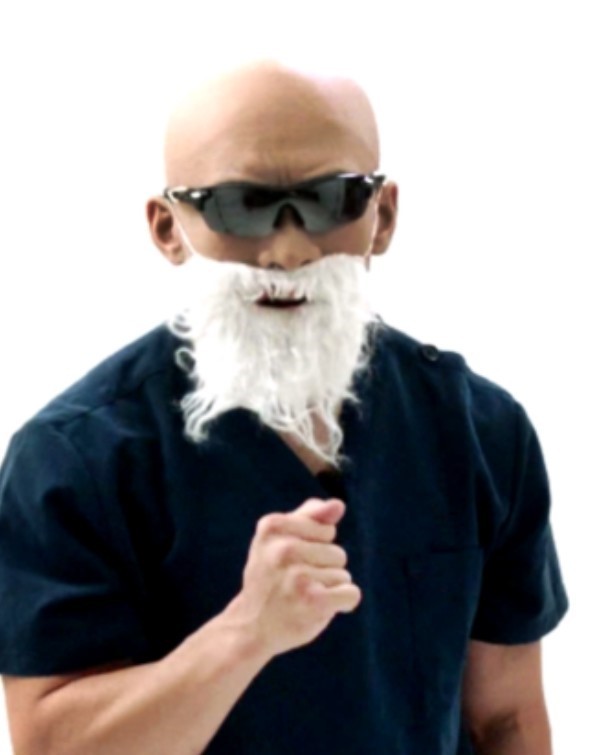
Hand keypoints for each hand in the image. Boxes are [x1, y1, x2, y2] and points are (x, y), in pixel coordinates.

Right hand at [228, 498, 360, 658]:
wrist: (250, 626)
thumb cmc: (271, 578)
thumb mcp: (279, 540)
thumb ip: (310, 517)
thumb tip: (338, 504)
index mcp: (272, 526)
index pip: (326, 530)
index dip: (315, 548)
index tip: (289, 562)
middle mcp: (284, 548)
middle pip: (337, 552)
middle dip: (323, 570)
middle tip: (294, 583)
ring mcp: (298, 574)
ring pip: (343, 574)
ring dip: (328, 589)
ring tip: (301, 597)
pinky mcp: (314, 600)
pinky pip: (352, 593)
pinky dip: (342, 604)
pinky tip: (317, 609)